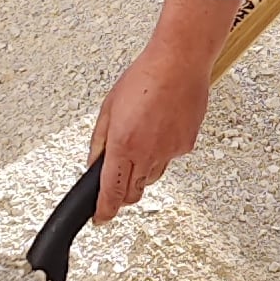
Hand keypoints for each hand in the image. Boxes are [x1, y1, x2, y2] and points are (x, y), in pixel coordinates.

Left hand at [88, 23, 219, 219]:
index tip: (100, 218)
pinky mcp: (186, 146)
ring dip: (141, 172)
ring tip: (140, 143)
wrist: (180, 63)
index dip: (104, 210)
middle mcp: (148, 152)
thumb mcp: (109, 108)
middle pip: (133, 192)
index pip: (112, 192)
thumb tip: (94, 165)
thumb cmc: (146, 76)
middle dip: (122, 194)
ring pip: (152, 178)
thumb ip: (99, 142)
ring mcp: (169, 151)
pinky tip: (158, 130)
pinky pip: (168, 160)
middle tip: (116, 185)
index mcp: (123, 144)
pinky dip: (160, 153)